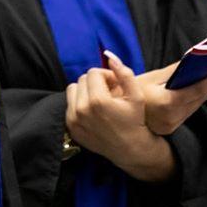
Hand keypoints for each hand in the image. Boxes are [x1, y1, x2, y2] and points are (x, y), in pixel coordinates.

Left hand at [66, 53, 175, 182]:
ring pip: (72, 89)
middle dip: (95, 82)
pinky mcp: (70, 127)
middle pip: (82, 79)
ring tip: (99, 100)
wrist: (130, 149)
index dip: (106, 76)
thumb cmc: (135, 120)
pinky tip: (93, 111)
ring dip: (85, 91)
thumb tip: (109, 56)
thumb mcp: (136, 95)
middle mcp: (82, 110)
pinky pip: (69, 104)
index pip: (93, 73)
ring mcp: (74, 119)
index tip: (115, 85)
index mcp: (97, 100)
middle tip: (108, 92)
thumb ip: (124, 73)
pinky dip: (79, 104)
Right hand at [130, 55, 206, 135]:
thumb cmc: (128, 91)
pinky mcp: (171, 126)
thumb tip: (194, 59)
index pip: (196, 90)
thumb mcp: (150, 77)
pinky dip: (197, 97)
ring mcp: (172, 124)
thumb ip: (174, 70)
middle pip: (200, 97)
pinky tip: (204, 86)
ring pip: (196, 104)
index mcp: (165, 103)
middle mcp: (171, 117)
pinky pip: (189, 109)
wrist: (115, 112)